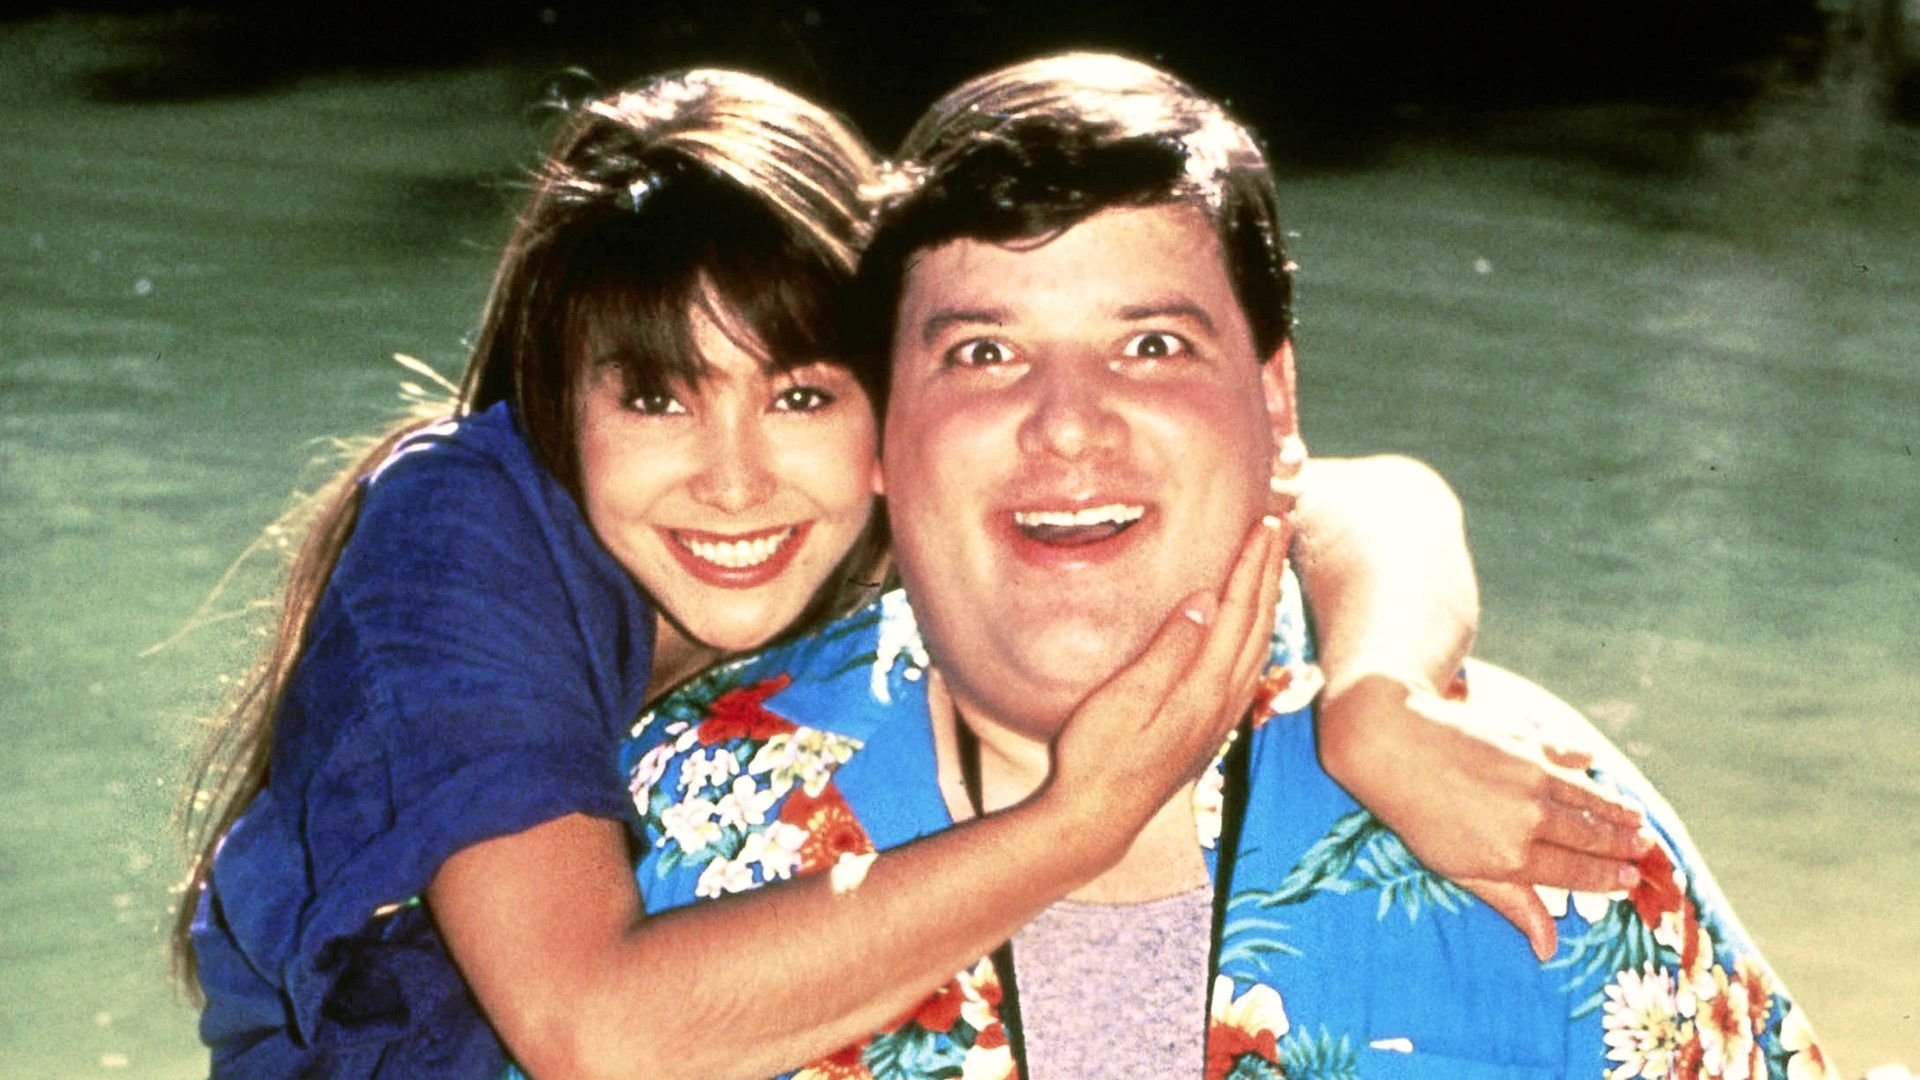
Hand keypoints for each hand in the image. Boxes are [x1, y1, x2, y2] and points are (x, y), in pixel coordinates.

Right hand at [1041, 516, 1285, 852]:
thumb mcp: (1125, 698)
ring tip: (1271, 564)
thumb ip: (1170, 648)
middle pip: (1257, 623)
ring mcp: (1216, 718)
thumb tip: (1207, 598)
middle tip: (1280, 524)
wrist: (1094, 822)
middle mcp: (1220, 700)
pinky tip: (1249, 630)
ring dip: (1267, 600)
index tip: (1264, 522)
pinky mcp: (1205, 730)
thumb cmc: (1097, 758)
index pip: (1238, 610)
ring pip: (1256, 646)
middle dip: (1270, 570)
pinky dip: (1255, 634)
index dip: (1252, 564)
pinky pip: (1245, 668)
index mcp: (1203, 686)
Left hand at [1317, 672, 1650, 960]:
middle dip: (1622, 845)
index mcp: (1512, 857)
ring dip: (1616, 809)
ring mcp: (1532, 777)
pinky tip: (1592, 764)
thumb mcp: (1456, 869)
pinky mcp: (1526, 741)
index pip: (1576, 873)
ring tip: (1637, 818)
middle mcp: (1531, 819)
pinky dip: (1582, 762)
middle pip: (1590, 837)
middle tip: (1647, 848)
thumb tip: (1548, 949)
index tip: (1633, 880)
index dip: (1608, 878)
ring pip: (1588, 799)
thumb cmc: (1414, 815)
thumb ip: (1509, 902)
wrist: (1390, 742)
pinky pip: (1566, 755)